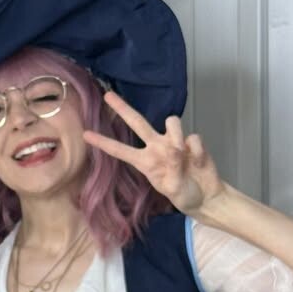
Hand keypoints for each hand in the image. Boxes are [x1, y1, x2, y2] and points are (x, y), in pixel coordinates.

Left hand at [83, 91, 224, 216]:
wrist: (207, 196)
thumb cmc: (184, 194)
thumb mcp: (174, 190)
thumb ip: (173, 170)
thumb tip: (175, 150)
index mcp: (145, 162)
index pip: (120, 151)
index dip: (104, 143)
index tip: (85, 134)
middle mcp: (156, 148)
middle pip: (137, 122)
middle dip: (122, 108)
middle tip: (107, 95)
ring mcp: (174, 142)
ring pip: (171, 122)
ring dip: (177, 133)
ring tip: (183, 154)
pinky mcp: (192, 142)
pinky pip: (193, 138)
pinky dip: (197, 151)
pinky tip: (199, 162)